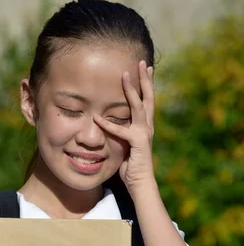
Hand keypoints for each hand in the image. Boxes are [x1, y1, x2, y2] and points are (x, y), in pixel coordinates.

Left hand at [94, 60, 155, 194]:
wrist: (141, 184)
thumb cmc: (131, 167)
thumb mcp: (123, 145)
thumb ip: (118, 133)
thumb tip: (107, 124)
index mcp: (145, 126)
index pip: (147, 101)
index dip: (146, 85)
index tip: (145, 69)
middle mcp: (147, 127)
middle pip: (148, 97)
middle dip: (145, 79)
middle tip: (142, 62)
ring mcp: (144, 134)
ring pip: (138, 107)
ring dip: (131, 90)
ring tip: (126, 75)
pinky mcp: (138, 143)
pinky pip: (121, 130)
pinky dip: (108, 124)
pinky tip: (97, 118)